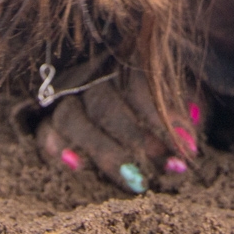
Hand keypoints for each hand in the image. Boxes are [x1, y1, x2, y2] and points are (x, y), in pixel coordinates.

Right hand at [31, 65, 201, 193]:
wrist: (120, 79)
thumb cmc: (159, 88)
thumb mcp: (179, 87)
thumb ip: (187, 106)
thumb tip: (189, 136)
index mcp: (124, 53)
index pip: (138, 82)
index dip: (160, 116)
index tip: (186, 146)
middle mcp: (91, 70)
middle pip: (104, 102)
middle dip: (136, 138)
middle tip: (166, 167)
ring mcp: (66, 93)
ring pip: (72, 118)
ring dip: (105, 151)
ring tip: (135, 180)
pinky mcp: (49, 116)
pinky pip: (45, 130)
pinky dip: (55, 148)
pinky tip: (75, 165)